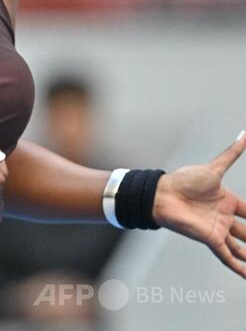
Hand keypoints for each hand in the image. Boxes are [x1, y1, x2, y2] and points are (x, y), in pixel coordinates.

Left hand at [152, 130, 245, 277]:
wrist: (162, 193)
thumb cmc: (184, 180)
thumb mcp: (214, 168)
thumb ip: (231, 154)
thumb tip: (244, 133)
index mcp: (227, 201)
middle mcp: (224, 217)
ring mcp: (218, 229)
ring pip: (242, 248)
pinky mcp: (210, 239)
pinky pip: (227, 256)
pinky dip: (239, 267)